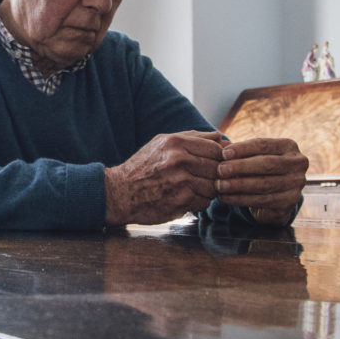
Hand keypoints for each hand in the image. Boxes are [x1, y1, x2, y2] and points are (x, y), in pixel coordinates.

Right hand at [104, 131, 223, 224]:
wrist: (119, 193)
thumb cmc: (143, 167)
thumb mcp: (162, 143)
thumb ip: (192, 137)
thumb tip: (219, 136)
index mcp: (175, 143)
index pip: (215, 148)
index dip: (219, 158)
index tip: (214, 163)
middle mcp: (178, 160)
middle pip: (217, 168)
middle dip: (215, 175)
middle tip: (205, 178)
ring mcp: (180, 181)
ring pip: (214, 186)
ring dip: (208, 190)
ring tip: (195, 189)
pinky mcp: (180, 201)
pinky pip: (204, 202)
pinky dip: (199, 202)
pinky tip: (187, 199)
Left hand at [216, 138, 308, 224]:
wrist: (275, 195)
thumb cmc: (260, 169)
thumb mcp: (254, 156)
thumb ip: (240, 151)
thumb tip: (220, 146)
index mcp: (289, 146)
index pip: (264, 145)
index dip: (243, 149)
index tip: (224, 153)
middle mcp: (297, 163)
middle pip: (266, 164)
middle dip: (241, 167)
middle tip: (220, 170)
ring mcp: (296, 183)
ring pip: (264, 184)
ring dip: (239, 185)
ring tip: (220, 185)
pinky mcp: (290, 202)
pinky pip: (262, 200)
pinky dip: (241, 199)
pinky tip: (226, 198)